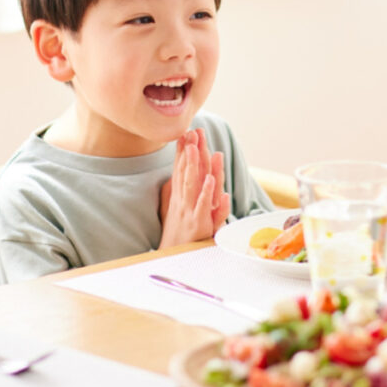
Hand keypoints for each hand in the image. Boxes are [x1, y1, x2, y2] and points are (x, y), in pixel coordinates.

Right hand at [158, 129, 230, 247]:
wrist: (174, 256)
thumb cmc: (182, 231)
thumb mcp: (183, 209)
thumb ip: (186, 191)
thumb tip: (192, 176)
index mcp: (180, 195)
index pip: (181, 168)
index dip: (183, 150)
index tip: (185, 133)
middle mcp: (183, 199)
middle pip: (186, 171)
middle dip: (189, 150)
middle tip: (191, 131)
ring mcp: (190, 209)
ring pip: (192, 183)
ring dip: (194, 165)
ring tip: (195, 147)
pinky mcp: (198, 221)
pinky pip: (203, 205)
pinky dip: (207, 192)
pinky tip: (211, 179)